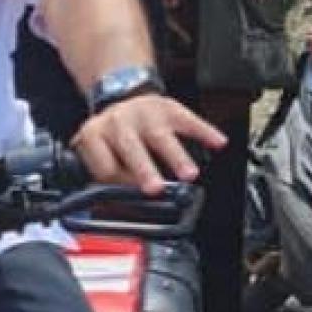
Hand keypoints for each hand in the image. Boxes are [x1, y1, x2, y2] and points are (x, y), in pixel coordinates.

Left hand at [72, 93, 226, 196]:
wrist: (121, 97)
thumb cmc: (113, 137)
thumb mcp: (101, 154)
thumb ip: (108, 181)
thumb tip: (115, 214)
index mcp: (94, 137)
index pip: (104, 165)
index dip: (119, 183)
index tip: (133, 197)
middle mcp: (117, 122)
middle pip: (129, 147)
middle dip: (143, 169)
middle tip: (155, 189)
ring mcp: (143, 112)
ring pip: (159, 135)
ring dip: (176, 156)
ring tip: (189, 174)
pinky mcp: (168, 106)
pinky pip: (188, 120)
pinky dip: (204, 132)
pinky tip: (218, 143)